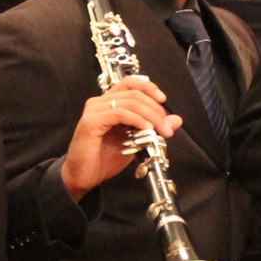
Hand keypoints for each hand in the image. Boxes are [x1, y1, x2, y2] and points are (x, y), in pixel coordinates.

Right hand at [58, 75, 180, 200]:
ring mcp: (94, 110)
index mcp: (108, 102)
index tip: (163, 99)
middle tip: (167, 127)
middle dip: (155, 109)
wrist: (84, 176)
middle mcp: (99, 102)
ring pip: (129, 102)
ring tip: (161, 130)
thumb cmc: (105, 159)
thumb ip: (153, 128)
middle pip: (134, 93)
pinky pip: (119, 113)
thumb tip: (176, 120)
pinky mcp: (91, 122)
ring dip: (150, 116)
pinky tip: (146, 128)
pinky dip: (137, 120)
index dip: (148, 87)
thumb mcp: (136, 141)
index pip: (130, 83)